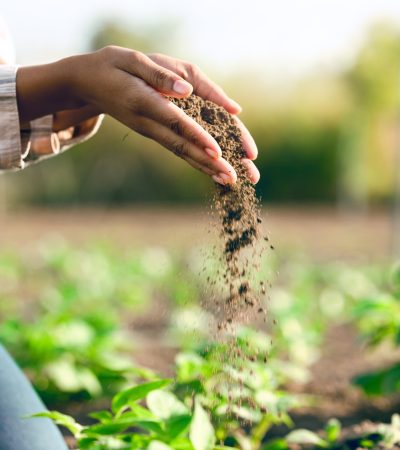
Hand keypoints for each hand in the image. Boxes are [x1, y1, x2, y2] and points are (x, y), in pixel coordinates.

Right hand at [70, 47, 258, 184]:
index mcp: (144, 102)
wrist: (87, 84)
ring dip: (206, 167)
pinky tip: (213, 170)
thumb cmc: (112, 66)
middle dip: (209, 162)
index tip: (217, 151)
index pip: (175, 121)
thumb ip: (160, 76)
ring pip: (181, 152)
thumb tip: (187, 91)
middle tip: (232, 177)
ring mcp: (150, 131)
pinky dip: (196, 160)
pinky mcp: (154, 133)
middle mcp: (148, 123)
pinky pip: (178, 149)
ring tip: (229, 180)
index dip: (197, 136)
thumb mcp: (133, 60)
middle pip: (182, 146)